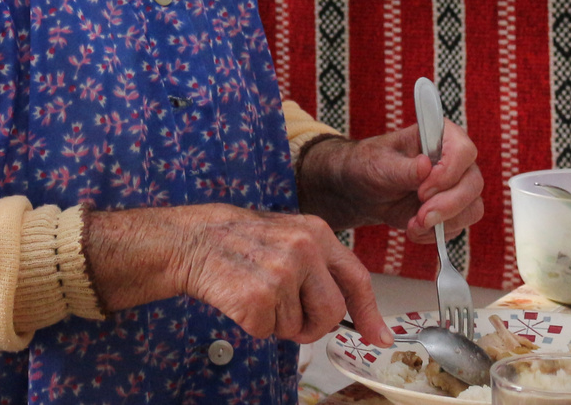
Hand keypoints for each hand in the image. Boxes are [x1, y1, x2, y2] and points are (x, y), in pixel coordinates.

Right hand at [83, 203, 391, 345]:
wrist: (191, 240)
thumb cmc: (239, 241)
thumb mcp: (288, 235)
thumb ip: (319, 265)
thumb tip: (344, 308)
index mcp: (316, 232)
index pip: (356, 279)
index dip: (369, 313)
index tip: (379, 337)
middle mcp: (303, 250)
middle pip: (331, 312)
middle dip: (313, 324)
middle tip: (288, 315)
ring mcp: (280, 274)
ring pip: (296, 326)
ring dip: (276, 321)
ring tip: (255, 291)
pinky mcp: (256, 299)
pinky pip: (268, 332)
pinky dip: (254, 325)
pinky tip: (240, 298)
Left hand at [295, 123, 485, 241]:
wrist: (365, 191)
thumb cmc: (371, 166)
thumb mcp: (380, 165)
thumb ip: (403, 168)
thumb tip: (425, 166)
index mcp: (441, 135)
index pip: (464, 150)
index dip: (448, 172)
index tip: (422, 190)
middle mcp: (456, 159)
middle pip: (473, 183)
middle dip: (448, 205)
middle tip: (420, 217)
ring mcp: (457, 185)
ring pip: (473, 208)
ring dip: (444, 223)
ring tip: (413, 225)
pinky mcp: (454, 209)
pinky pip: (460, 226)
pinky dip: (437, 233)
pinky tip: (414, 229)